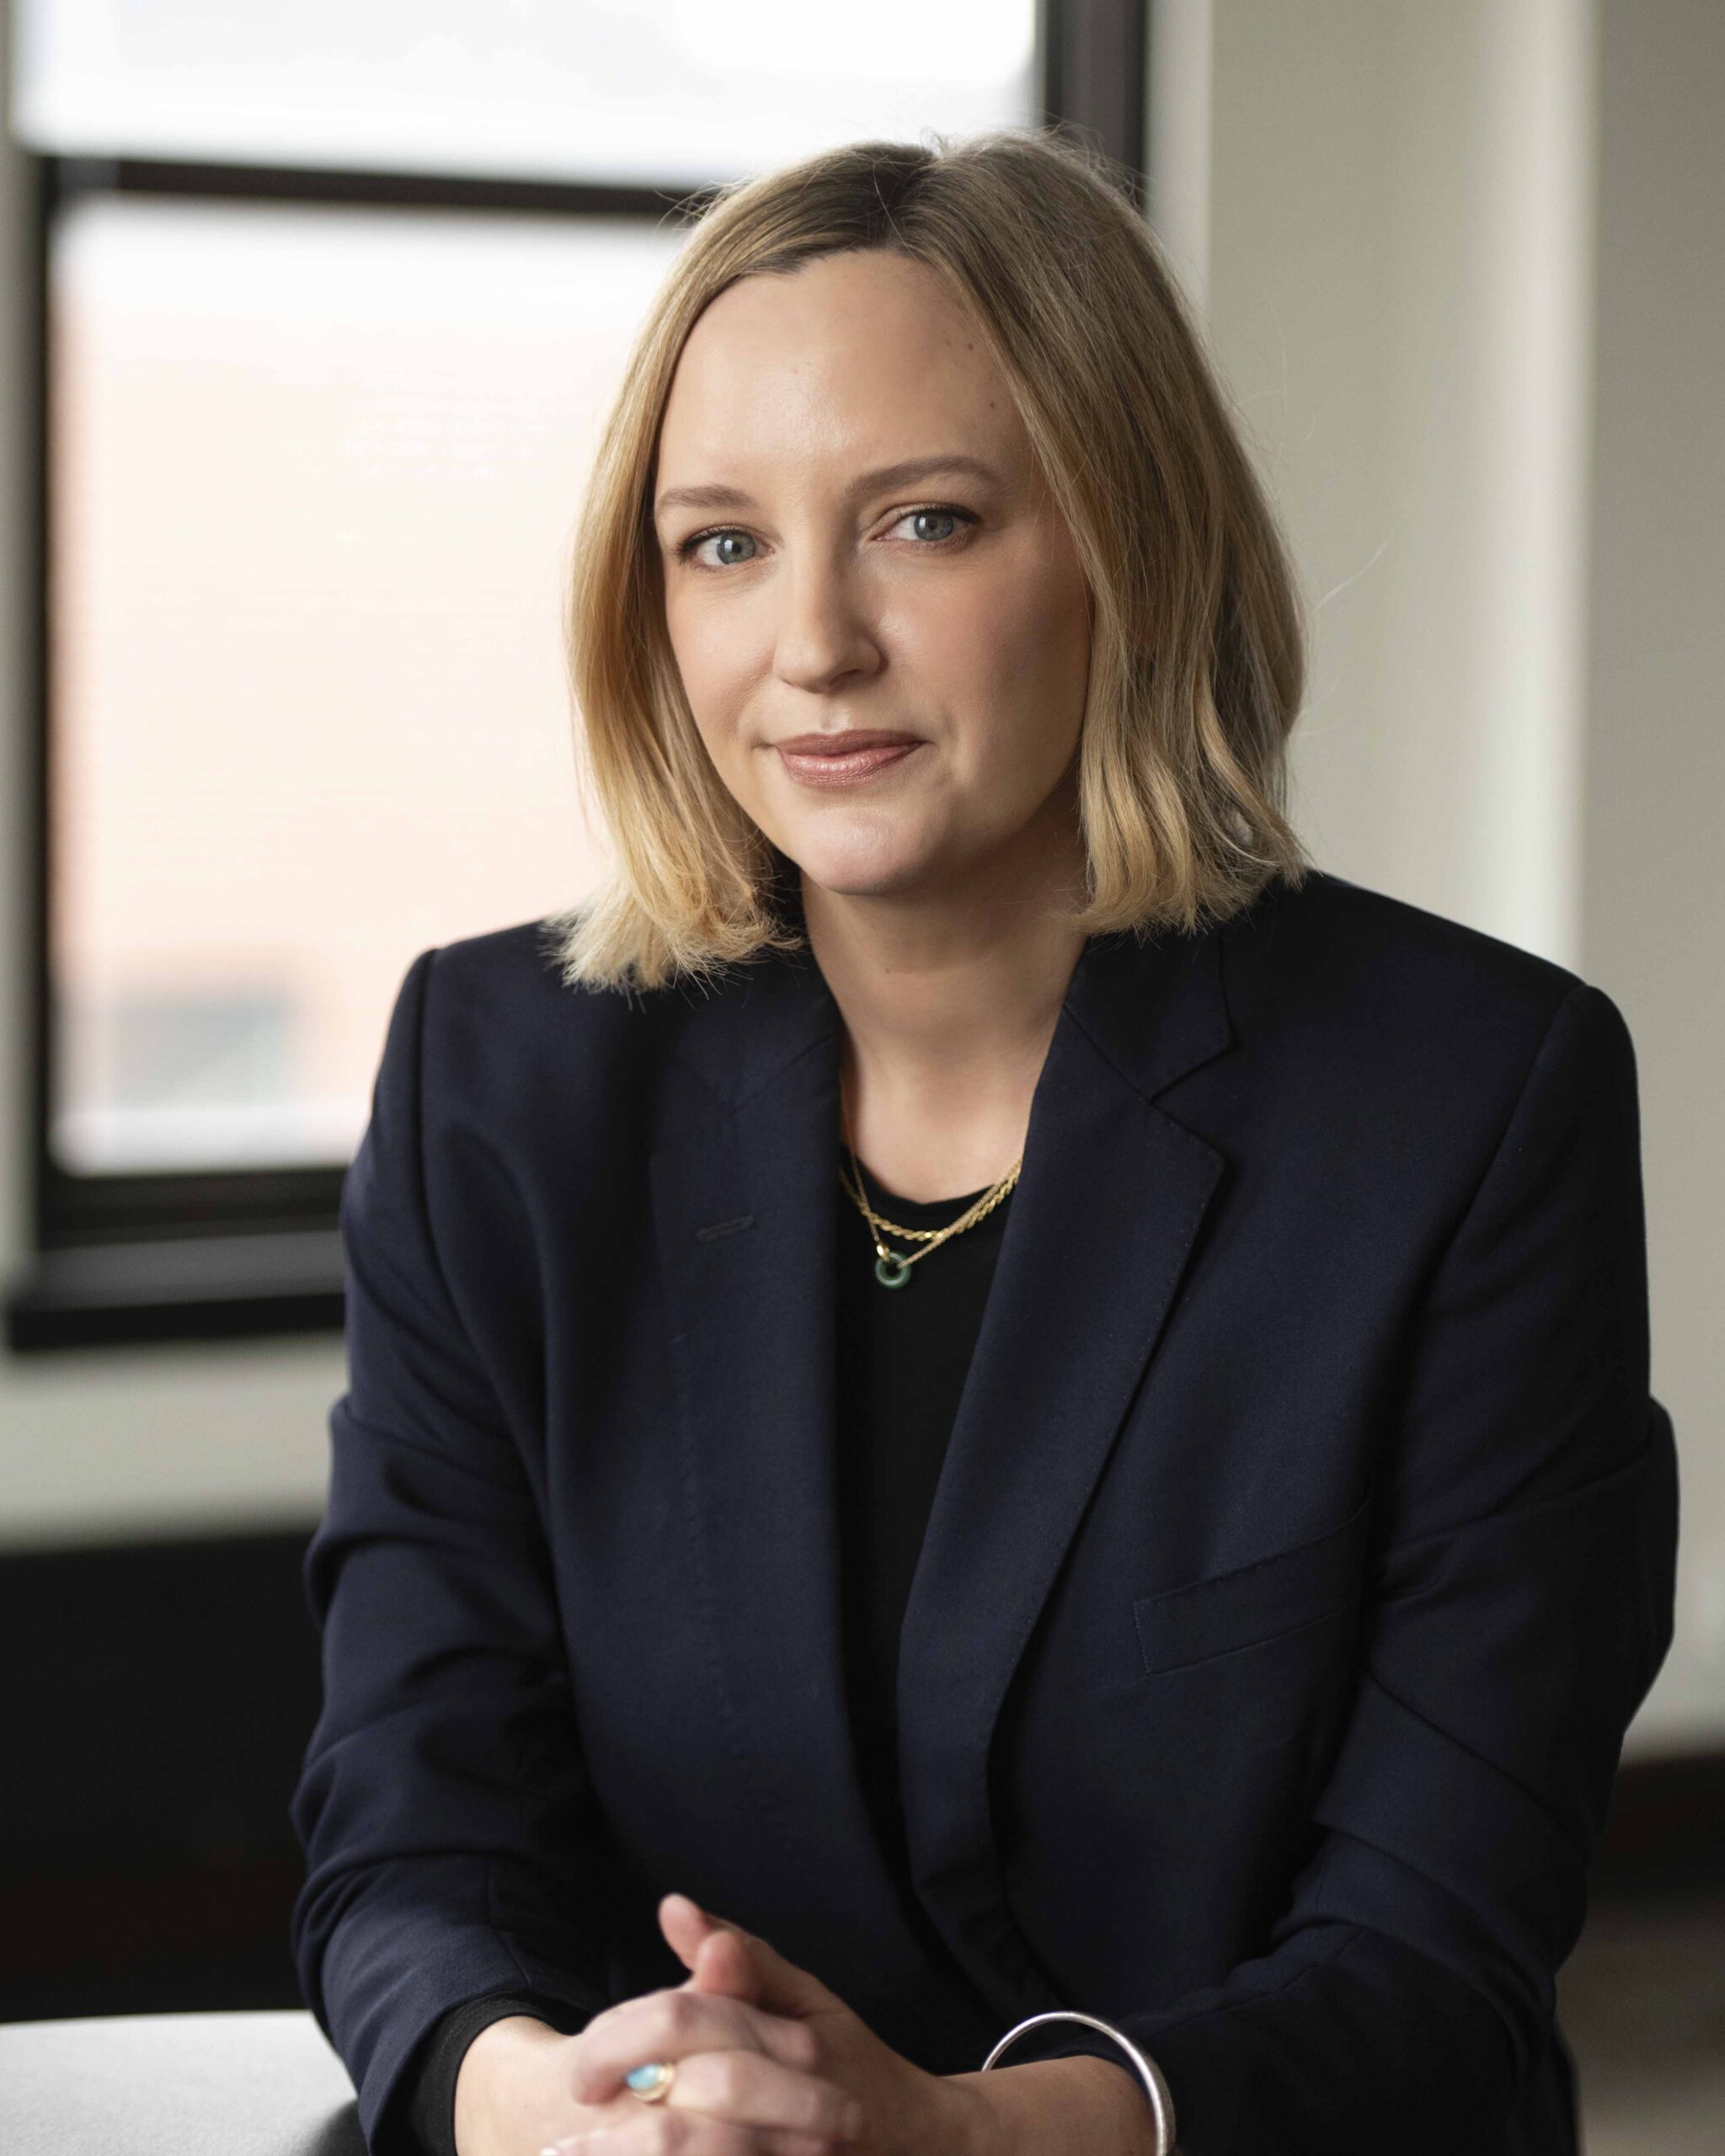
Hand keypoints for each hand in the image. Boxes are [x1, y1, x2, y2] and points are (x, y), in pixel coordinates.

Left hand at [540, 1890, 981, 2154]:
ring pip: (695, 2155)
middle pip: (682, 2113)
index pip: (686, 2025)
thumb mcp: (808, 1999)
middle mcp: (794, 2110)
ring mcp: (785, 2155)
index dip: (617, 2042)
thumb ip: (742, 1958)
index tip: (579, 2074)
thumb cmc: (855, 2064)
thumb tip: (672, 1906)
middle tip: (565, 2132)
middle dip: (613, 2126)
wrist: (919, 2147)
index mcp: (794, 2046)